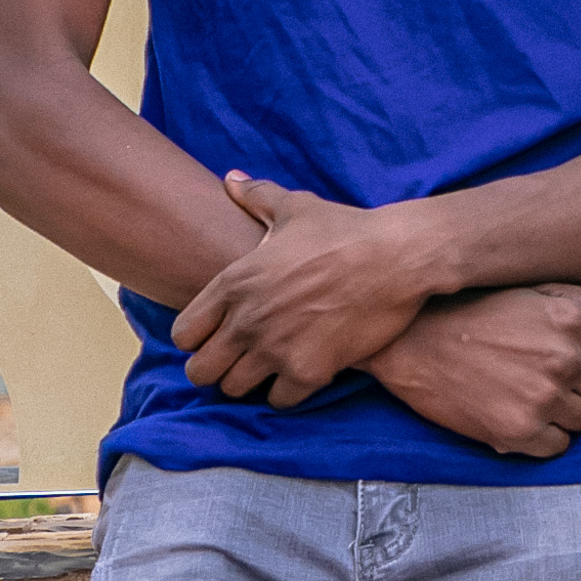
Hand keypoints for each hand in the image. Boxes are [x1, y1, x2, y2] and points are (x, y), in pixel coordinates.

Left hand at [172, 175, 440, 405]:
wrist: (397, 257)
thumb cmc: (346, 229)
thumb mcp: (296, 207)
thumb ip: (257, 197)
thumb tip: (232, 179)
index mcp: (233, 283)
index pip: (183, 334)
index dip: (198, 338)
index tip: (219, 335)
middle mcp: (246, 320)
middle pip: (200, 371)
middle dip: (217, 367)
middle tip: (241, 359)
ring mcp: (275, 348)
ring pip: (235, 389)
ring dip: (250, 381)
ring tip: (269, 368)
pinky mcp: (309, 370)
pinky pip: (278, 401)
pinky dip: (287, 392)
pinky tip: (301, 374)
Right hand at [368, 285, 580, 458]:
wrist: (411, 342)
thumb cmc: (474, 311)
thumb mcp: (534, 290)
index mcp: (572, 318)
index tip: (571, 358)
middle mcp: (564, 358)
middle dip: (578, 386)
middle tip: (539, 375)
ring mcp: (543, 398)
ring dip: (562, 412)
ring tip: (526, 394)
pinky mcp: (519, 432)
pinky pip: (557, 446)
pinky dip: (542, 437)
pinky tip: (516, 415)